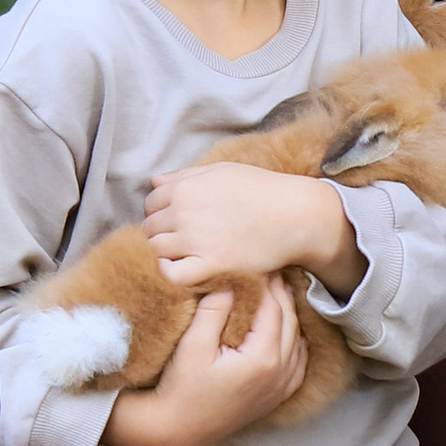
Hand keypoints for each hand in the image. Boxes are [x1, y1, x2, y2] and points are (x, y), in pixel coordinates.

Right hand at [103, 283, 308, 445]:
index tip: (259, 263)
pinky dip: (294, 340)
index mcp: (263, 359)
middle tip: (271, 270)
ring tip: (276, 292)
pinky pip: (298, 361)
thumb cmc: (180, 387)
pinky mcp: (277, 396)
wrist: (178, 430)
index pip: (273, 309)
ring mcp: (281, 387)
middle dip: (281, 294)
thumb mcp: (193, 345)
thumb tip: (230, 282)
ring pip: (298, 340)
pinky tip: (283, 327)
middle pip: (290, 321)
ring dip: (289, 315)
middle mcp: (280, 373)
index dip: (267, 283)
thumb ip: (213, 310)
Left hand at [143, 162, 363, 302]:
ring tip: (183, 254)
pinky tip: (181, 269)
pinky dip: (169, 273)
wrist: (295, 215)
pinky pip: (173, 274)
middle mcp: (186, 212)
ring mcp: (197, 239)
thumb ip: (186, 175)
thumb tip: (154, 181)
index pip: (150, 203)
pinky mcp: (212, 264)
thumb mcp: (222, 171)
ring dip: (164, 253)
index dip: (160, 212)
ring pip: (156, 250)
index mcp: (186, 187)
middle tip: (181, 239)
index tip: (176, 220)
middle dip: (161, 233)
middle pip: (150, 228)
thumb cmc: (262, 189)